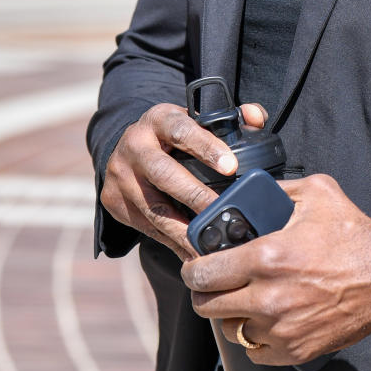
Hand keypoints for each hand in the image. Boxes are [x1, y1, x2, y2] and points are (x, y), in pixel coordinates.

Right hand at [100, 101, 266, 259]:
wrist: (124, 149)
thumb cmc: (172, 136)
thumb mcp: (193, 120)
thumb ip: (230, 118)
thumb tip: (255, 118)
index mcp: (158, 120)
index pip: (181, 129)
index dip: (205, 147)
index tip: (231, 166)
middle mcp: (135, 146)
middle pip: (164, 173)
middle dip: (194, 195)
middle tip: (221, 211)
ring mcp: (121, 176)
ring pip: (153, 207)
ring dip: (183, 229)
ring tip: (208, 244)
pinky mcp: (115, 202)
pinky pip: (146, 227)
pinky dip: (172, 242)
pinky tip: (192, 253)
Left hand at [181, 173, 370, 363]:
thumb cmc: (355, 235)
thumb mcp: (318, 193)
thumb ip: (277, 189)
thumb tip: (247, 192)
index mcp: (266, 258)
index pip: (202, 273)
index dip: (194, 268)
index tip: (198, 265)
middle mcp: (268, 298)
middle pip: (207, 305)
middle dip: (207, 292)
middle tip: (217, 282)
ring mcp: (280, 330)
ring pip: (230, 329)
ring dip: (233, 315)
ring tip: (248, 300)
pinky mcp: (295, 351)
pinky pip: (255, 351)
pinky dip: (257, 338)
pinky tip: (269, 320)